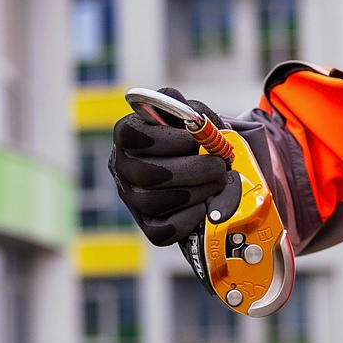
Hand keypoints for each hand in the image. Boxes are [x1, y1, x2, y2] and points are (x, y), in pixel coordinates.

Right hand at [109, 93, 229, 246]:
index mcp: (127, 134)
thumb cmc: (186, 135)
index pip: (133, 137)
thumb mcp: (186, 113)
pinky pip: (161, 232)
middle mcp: (121, 166)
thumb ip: (191, 111)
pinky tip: (204, 206)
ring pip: (154, 203)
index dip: (168, 140)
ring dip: (194, 193)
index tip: (195, 141)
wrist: (190, 162)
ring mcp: (131, 198)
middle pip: (148, 175)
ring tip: (218, 183)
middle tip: (220, 167)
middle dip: (192, 171)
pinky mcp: (146, 224)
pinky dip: (187, 220)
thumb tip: (201, 124)